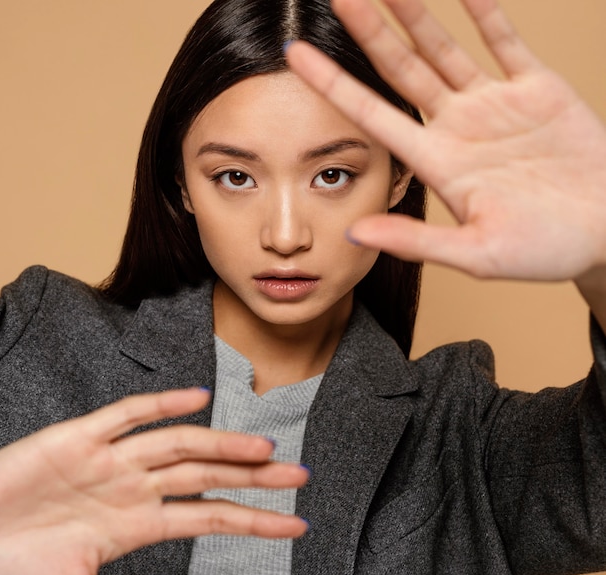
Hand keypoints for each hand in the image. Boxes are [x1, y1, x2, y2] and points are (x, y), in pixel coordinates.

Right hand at [0, 388, 308, 574]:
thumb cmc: (15, 565)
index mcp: (139, 522)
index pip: (211, 516)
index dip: (254, 519)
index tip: (296, 524)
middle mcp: (135, 485)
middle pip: (207, 473)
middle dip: (254, 474)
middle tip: (301, 475)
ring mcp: (112, 459)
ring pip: (179, 444)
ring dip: (221, 443)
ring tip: (263, 447)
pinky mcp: (80, 437)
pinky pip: (127, 416)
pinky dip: (162, 405)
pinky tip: (197, 398)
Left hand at [286, 0, 605, 282]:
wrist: (604, 232)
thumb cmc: (543, 250)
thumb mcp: (475, 253)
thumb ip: (416, 241)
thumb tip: (355, 234)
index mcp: (438, 164)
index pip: (373, 116)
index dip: (333, 85)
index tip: (296, 57)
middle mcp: (457, 129)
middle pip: (401, 70)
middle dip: (369, 33)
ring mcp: (495, 105)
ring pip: (445, 48)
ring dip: (415, 13)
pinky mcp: (537, 89)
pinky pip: (506, 41)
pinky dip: (486, 11)